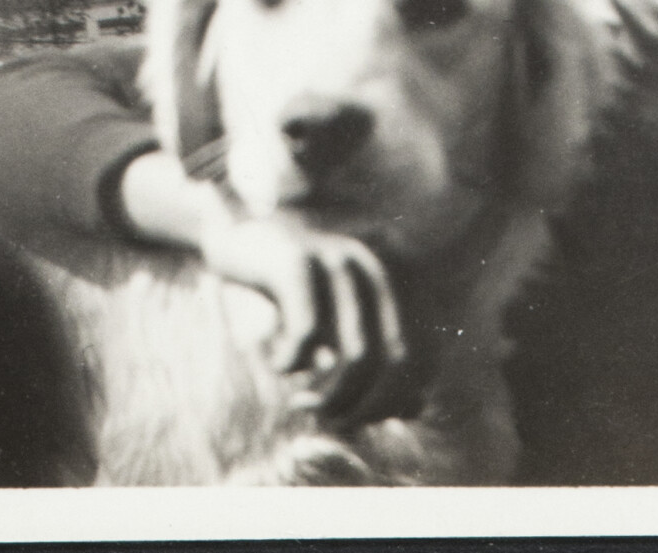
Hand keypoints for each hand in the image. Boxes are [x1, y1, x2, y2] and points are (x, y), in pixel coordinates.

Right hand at [202, 214, 409, 427]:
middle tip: (329, 420)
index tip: (360, 420)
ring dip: (331, 397)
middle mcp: (374, 271)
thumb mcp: (336, 326)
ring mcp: (337, 263)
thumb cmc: (293, 294)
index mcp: (393, 284)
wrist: (238, 237)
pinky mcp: (297, 263)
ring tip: (302, 404)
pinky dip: (294, 366)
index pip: (420, 358)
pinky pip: (308, 336)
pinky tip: (279, 367)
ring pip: (357, 355)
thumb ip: (373, 359)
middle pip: (394, 362)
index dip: (396, 401)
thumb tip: (417, 407)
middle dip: (364, 407)